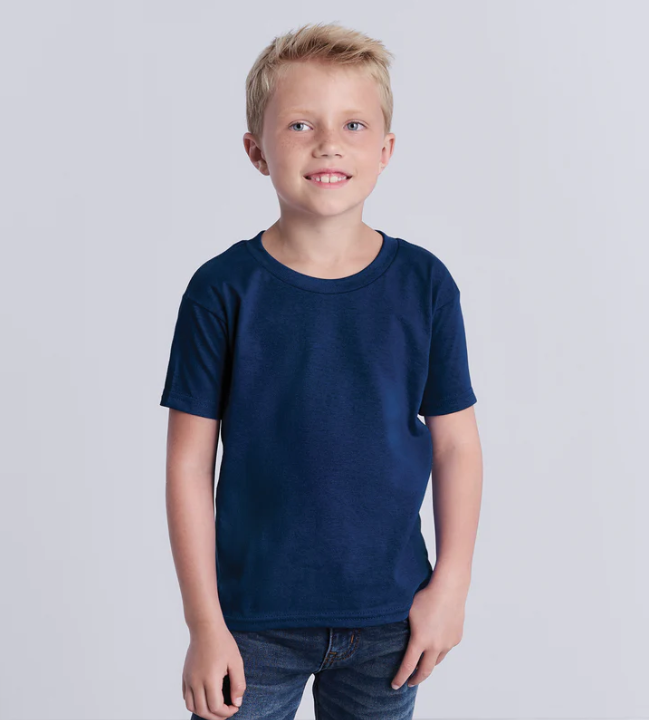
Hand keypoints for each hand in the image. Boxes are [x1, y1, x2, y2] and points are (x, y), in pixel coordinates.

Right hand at [183, 623, 245, 718]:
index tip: (235, 706)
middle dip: (216, 716)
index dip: (227, 712)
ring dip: (204, 712)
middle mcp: (196, 681)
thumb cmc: (222, 642)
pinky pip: (186, 697)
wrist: (205, 627)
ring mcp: (188, 679)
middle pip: (203, 711)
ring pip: (192, 706)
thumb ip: (238, 683)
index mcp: (210, 679)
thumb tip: (237, 702)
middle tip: (227, 712)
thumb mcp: (236, 661)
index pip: (216, 707)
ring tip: (216, 709)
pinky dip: (195, 704)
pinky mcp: (185, 675)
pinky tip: (206, 699)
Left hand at [391, 575, 466, 689]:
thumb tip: (389, 633)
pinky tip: (435, 642)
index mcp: (420, 640)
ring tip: (421, 664)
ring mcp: (448, 643)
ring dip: (428, 664)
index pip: (407, 666)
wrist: (449, 588)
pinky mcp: (456, 638)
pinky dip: (439, 650)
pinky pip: (446, 648)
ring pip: (437, 660)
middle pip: (425, 671)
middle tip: (409, 682)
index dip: (400, 678)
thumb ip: (401, 626)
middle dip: (416, 679)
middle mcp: (435, 645)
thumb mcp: (407, 611)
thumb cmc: (425, 596)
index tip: (395, 686)